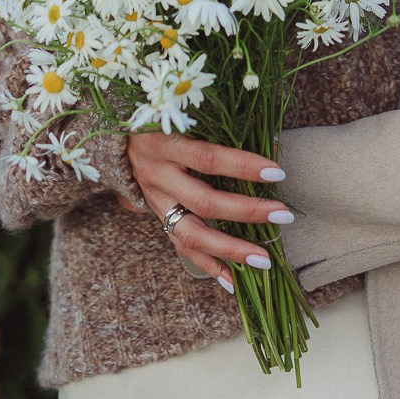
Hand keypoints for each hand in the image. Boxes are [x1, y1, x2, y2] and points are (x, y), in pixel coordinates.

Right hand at [125, 131, 292, 287]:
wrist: (117, 141)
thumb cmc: (160, 120)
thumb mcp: (182, 116)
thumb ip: (218, 128)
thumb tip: (270, 140)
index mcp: (164, 144)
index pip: (208, 158)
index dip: (242, 166)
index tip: (277, 173)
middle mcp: (158, 176)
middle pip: (204, 202)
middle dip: (247, 211)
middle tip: (283, 215)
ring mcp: (155, 202)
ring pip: (191, 234)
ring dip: (230, 250)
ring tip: (263, 260)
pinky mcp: (157, 220)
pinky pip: (182, 248)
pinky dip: (208, 266)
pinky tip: (234, 282)